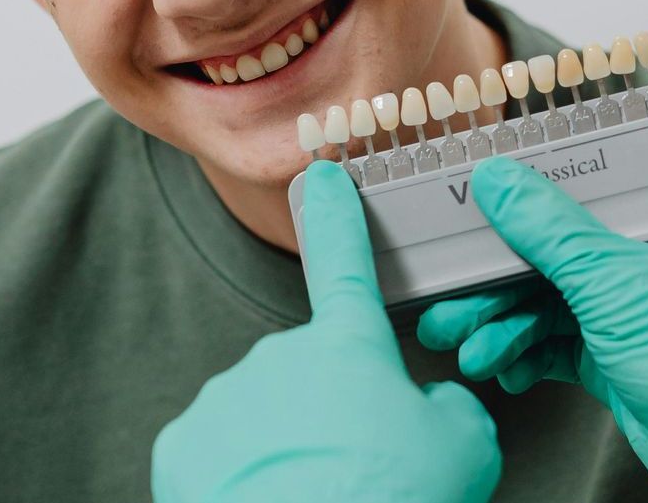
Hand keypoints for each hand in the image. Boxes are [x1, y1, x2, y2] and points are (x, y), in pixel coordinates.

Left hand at [152, 161, 500, 502]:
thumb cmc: (390, 500)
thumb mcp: (464, 446)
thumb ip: (449, 405)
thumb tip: (427, 404)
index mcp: (350, 344)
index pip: (345, 259)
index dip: (337, 214)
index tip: (322, 177)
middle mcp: (281, 356)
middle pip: (313, 371)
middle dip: (334, 408)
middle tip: (363, 461)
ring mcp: (226, 400)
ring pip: (264, 414)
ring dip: (290, 445)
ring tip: (321, 492)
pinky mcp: (183, 448)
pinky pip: (220, 451)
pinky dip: (242, 476)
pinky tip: (271, 501)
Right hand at [418, 157, 647, 502]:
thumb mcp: (614, 281)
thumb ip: (552, 231)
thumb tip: (500, 181)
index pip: (575, 190)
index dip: (517, 199)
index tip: (467, 209)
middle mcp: (636, 259)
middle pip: (545, 252)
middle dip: (492, 281)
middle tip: (449, 301)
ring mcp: (620, 308)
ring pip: (539, 301)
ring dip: (499, 325)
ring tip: (471, 349)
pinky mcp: (607, 353)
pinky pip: (547, 343)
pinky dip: (520, 354)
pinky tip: (505, 369)